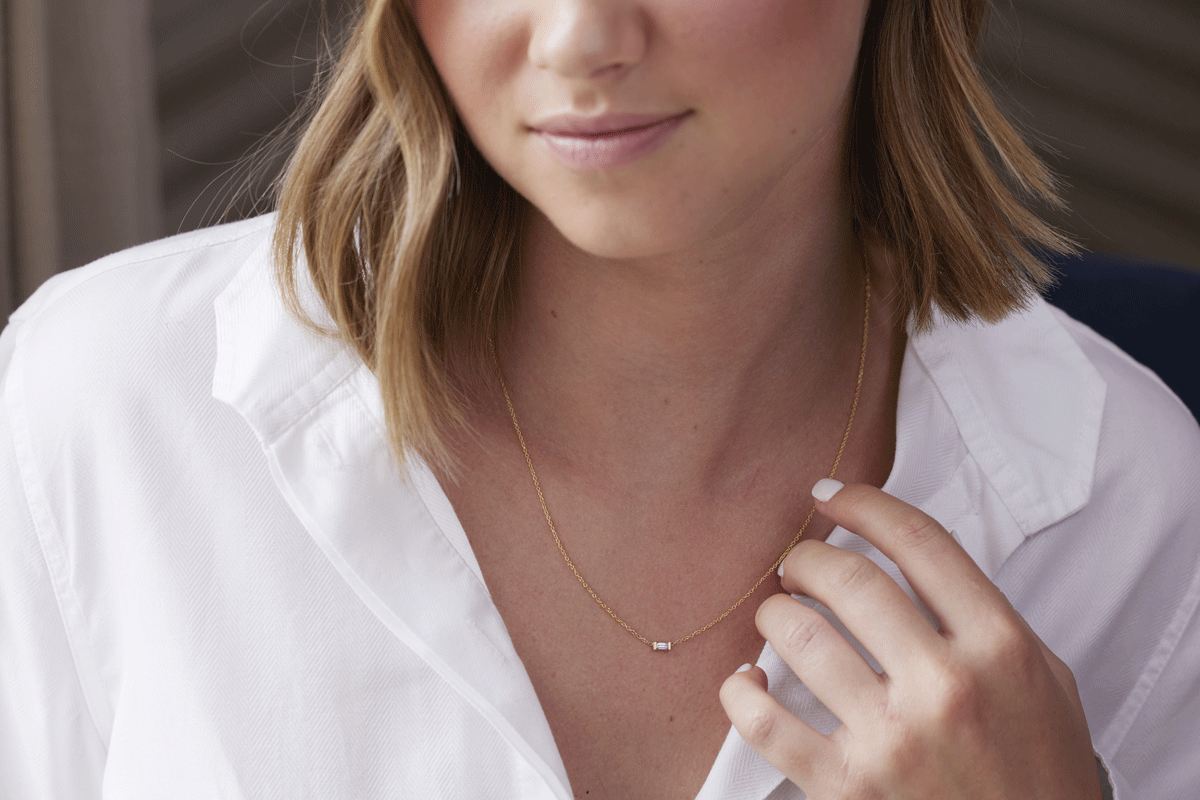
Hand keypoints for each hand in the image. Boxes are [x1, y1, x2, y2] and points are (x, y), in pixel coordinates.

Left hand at [720, 481, 1101, 799]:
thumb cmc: (1039, 772)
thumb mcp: (1044, 680)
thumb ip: (985, 616)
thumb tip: (914, 560)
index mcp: (999, 646)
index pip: (919, 542)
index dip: (863, 504)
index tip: (831, 497)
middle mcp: (947, 685)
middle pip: (849, 579)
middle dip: (807, 557)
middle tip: (797, 564)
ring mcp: (894, 738)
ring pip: (799, 636)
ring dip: (774, 613)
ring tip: (777, 614)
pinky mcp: (848, 789)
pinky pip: (765, 722)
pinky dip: (740, 692)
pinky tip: (747, 681)